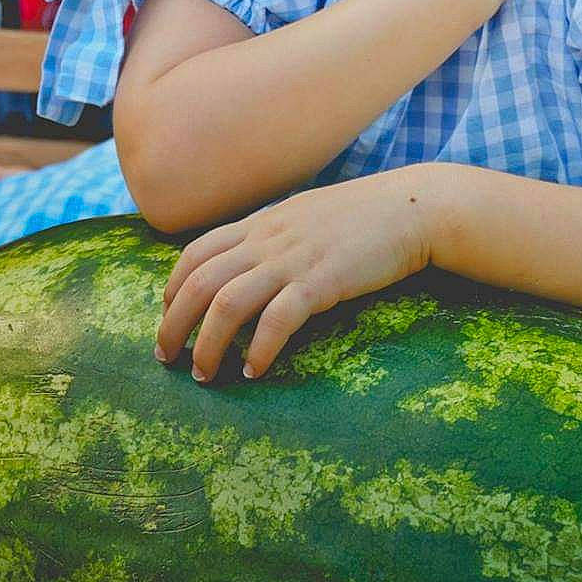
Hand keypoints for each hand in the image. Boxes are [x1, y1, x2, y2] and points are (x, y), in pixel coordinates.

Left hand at [155, 169, 439, 381]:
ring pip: (228, 303)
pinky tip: (254, 370)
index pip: (196, 253)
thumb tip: (251, 261)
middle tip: (167, 358)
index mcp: (261, 223)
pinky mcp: (322, 282)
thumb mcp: (306, 216)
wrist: (414, 207)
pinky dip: (260, 348)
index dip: (173, 287)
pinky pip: (278, 319)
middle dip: (173, 324)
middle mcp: (268, 239)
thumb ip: (275, 235)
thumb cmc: (365, 216)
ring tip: (203, 373)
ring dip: (207, 343)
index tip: (168, 316)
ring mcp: (293, 259)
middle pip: (200, 282)